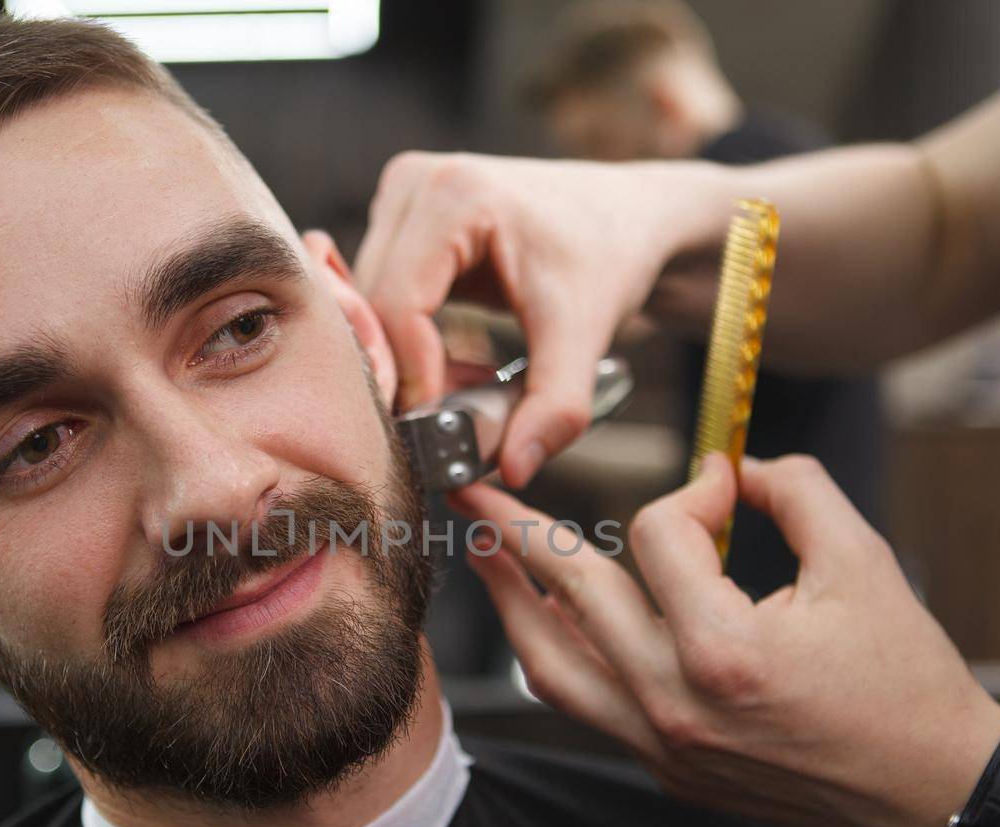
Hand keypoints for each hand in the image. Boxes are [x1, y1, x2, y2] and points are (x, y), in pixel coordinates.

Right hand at [354, 151, 730, 486]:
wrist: (629, 216)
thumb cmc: (610, 257)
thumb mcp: (587, 332)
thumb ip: (555, 406)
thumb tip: (514, 471)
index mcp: (453, 194)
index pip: (397, 305)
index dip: (412, 375)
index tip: (443, 428)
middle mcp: (415, 182)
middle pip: (372, 307)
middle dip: (406, 375)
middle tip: (452, 424)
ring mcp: (402, 196)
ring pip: (369, 308)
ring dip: (407, 363)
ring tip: (469, 391)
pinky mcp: (401, 221)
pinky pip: (381, 299)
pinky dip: (411, 345)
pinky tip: (459, 367)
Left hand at [448, 453, 999, 826]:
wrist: (932, 789)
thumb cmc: (905, 678)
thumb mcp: (863, 561)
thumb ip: (794, 489)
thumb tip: (732, 466)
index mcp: (724, 653)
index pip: (659, 537)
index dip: (692, 490)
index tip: (727, 484)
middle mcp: (677, 706)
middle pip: (572, 595)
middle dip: (518, 530)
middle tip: (475, 487)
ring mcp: (663, 746)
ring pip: (551, 666)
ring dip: (513, 602)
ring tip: (485, 552)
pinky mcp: (665, 770)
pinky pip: (585, 704)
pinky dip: (555, 654)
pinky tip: (546, 620)